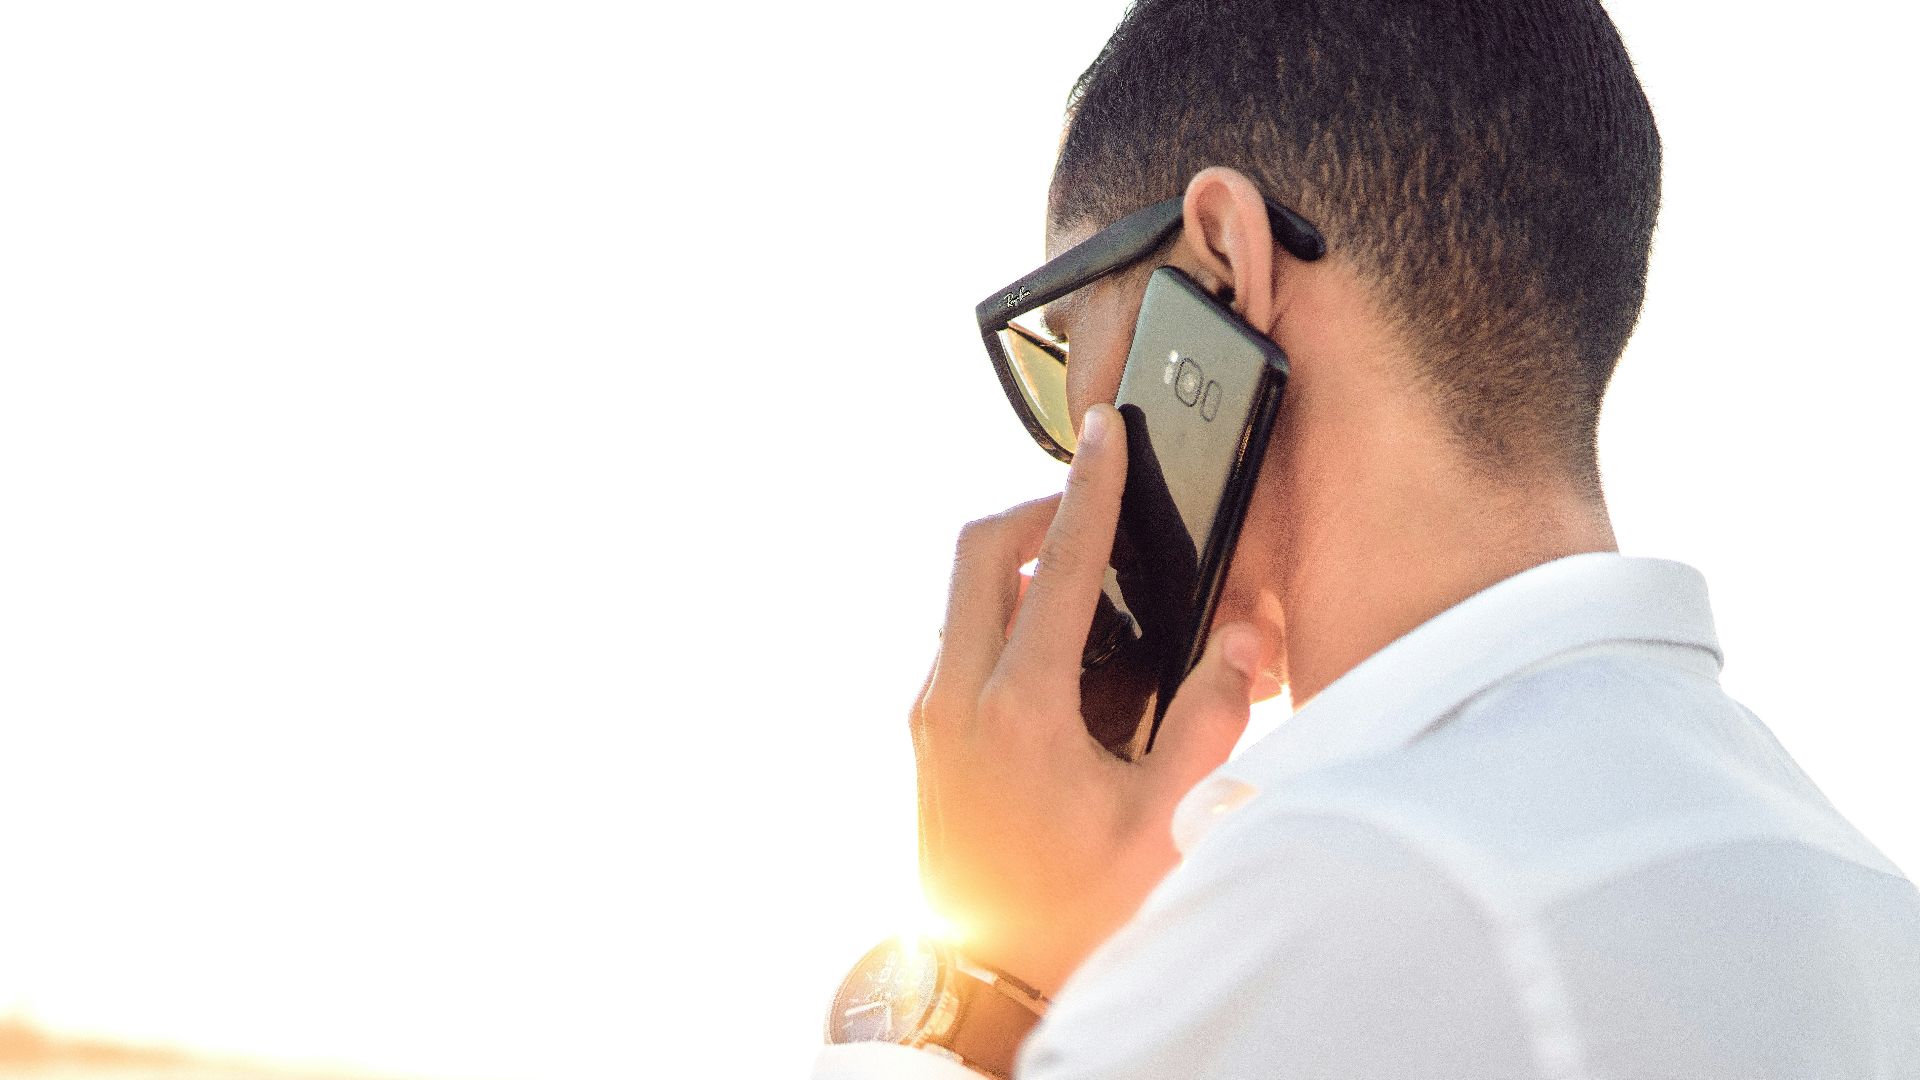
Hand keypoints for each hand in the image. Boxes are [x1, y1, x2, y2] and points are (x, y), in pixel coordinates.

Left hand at [910, 403, 1263, 995]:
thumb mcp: (1164, 822)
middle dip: (1034, 512)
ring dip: (1014, 564)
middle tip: (1092, 511)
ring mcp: (929, 717)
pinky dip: (1000, 614)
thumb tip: (1237, 638)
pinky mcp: (924, 738)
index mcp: (1017, 710)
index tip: (1106, 435)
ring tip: (1084, 582)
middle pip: (976, 552)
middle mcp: (955, 700)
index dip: (1090, 490)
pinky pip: (958, 639)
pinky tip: (1058, 651)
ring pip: (960, 594)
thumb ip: (1211, 720)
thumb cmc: (1073, 913)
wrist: (988, 984)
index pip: (1055, 566)